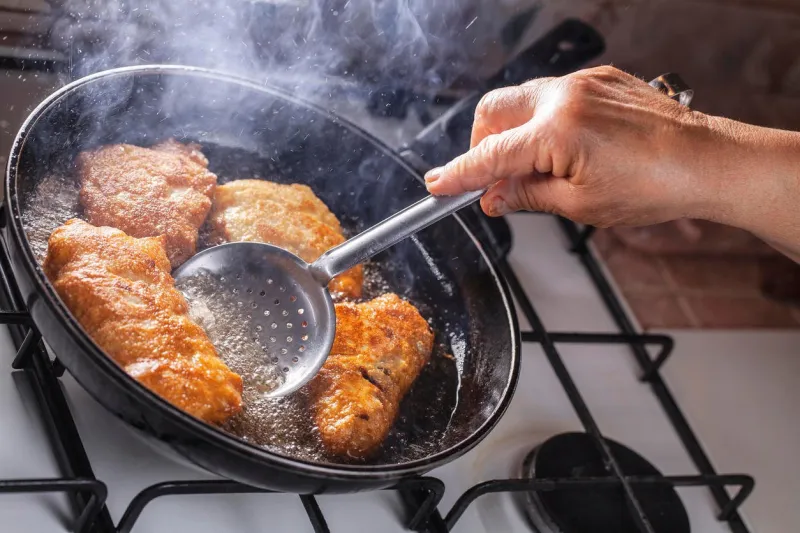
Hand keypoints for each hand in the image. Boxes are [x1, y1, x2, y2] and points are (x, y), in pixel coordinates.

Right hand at [424, 66, 724, 226]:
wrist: (706, 162)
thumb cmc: (654, 187)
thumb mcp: (580, 206)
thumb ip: (527, 196)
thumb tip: (495, 197)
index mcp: (558, 131)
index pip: (490, 156)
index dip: (458, 175)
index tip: (438, 186)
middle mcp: (565, 97)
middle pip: (493, 112)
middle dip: (483, 146)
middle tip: (492, 180)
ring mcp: (584, 84)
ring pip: (521, 100)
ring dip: (514, 133)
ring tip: (534, 169)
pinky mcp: (600, 80)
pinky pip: (553, 95)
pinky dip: (543, 121)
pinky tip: (562, 148)